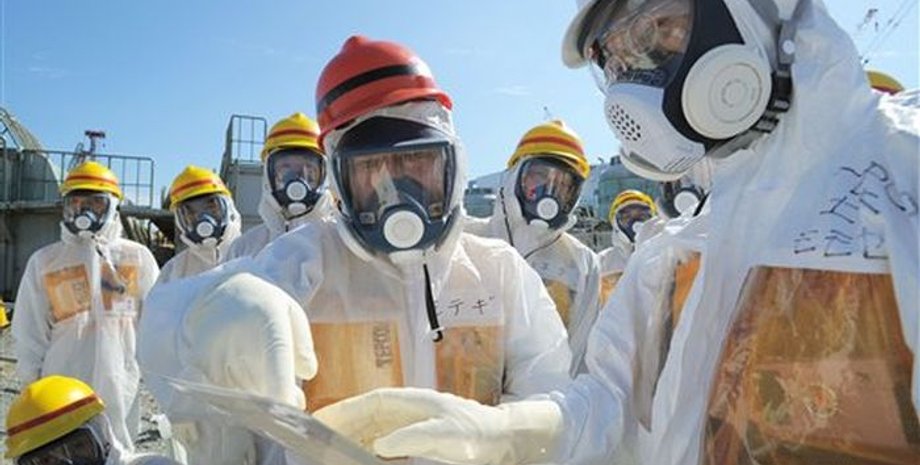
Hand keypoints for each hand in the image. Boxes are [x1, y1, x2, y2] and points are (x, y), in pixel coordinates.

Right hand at [314, 387, 563, 464]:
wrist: (504, 441)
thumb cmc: (477, 435)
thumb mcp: (446, 436)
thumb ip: (412, 437)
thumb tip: (380, 443)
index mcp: (413, 401)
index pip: (371, 402)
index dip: (345, 410)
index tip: (321, 420)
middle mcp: (410, 410)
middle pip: (368, 416)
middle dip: (343, 425)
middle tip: (316, 441)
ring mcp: (414, 424)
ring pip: (374, 430)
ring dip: (353, 439)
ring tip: (331, 452)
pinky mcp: (420, 441)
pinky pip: (386, 444)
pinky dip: (370, 450)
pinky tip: (360, 457)